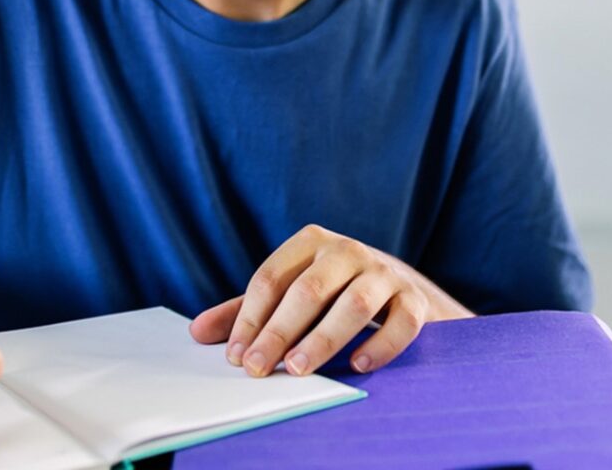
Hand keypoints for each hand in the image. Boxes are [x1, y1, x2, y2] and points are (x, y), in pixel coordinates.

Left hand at [190, 224, 470, 377]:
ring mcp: (384, 272)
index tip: (235, 356)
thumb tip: (197, 332)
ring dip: (323, 338)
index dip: (250, 318)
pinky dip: (381, 344)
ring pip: (354, 304)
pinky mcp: (414, 299)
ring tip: (298, 368)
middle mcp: (347, 251)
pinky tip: (359, 366)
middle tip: (258, 368)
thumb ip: (248, 310)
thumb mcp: (291, 293)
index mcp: (311, 242)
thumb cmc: (334, 291)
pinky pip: (401, 321)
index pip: (272, 277)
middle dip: (279, 331)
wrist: (404, 289)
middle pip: (308, 290)